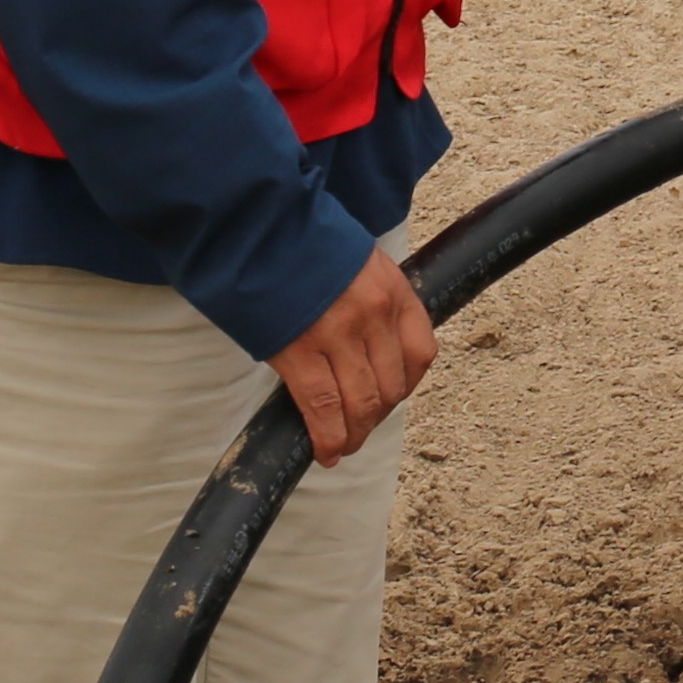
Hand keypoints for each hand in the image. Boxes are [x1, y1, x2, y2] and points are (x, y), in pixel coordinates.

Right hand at [271, 246, 435, 465]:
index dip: (407, 386)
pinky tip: (324, 451)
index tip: (391, 398)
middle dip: (376, 416)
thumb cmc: (308, 248)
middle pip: (391, 386)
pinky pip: (322, 407)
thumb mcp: (361, 264)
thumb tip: (373, 350)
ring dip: (354, 433)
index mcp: (394, 292)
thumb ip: (375, 303)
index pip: (421, 354)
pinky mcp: (300, 351)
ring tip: (343, 446)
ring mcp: (339, 335)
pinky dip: (326, 436)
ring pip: (361, 403)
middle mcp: (374, 316)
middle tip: (360, 428)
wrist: (262, 232)